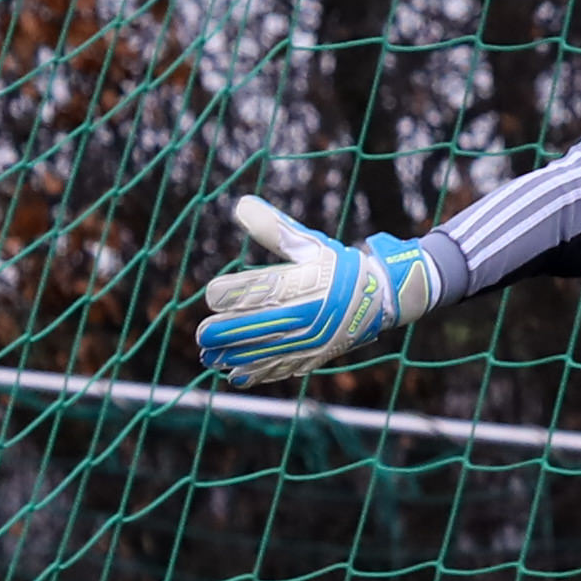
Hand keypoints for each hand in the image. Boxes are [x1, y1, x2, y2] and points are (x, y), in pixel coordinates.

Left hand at [194, 195, 439, 386]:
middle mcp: (302, 313)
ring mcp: (308, 339)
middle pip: (254, 327)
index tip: (212, 296)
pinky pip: (281, 367)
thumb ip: (273, 228)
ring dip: (233, 357)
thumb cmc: (337, 266)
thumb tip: (241, 204)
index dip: (229, 295)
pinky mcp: (313, 355)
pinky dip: (257, 373)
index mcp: (299, 283)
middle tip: (202, 336)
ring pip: (263, 352)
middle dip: (224, 334)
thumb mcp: (308, 244)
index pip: (254, 290)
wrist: (378, 297)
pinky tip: (235, 376)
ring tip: (209, 359)